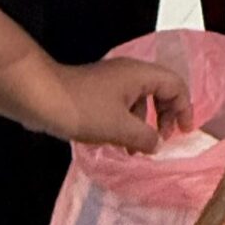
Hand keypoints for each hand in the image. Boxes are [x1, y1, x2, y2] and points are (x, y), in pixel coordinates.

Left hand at [49, 54, 193, 151]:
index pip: (175, 85)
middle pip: (159, 91)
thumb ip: (145, 137)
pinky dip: (125, 124)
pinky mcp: (95, 93)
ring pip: (139, 101)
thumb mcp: (120, 127)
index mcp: (139, 74)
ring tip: (136, 150)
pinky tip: (117, 144)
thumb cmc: (83, 108)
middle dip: (164, 117)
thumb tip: (157, 144)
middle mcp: (128, 74)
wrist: (40, 98)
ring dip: (143, 125)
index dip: (184, 108)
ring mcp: (110, 82)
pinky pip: (121, 107)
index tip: (183, 132)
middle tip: (162, 140)